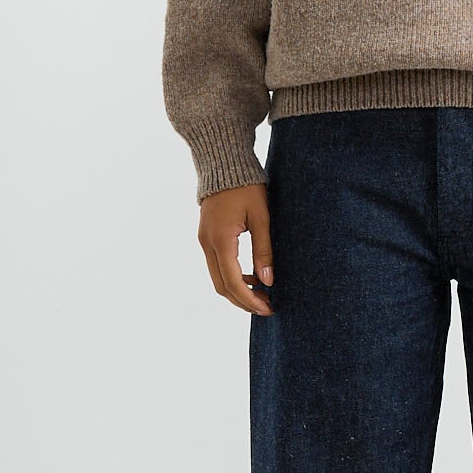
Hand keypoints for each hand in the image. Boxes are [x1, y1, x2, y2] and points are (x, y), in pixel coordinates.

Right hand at [197, 182, 274, 314]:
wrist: (223, 163)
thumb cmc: (246, 187)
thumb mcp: (261, 217)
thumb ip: (264, 250)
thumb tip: (268, 281)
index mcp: (221, 240)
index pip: (233, 282)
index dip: (250, 300)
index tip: (267, 308)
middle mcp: (207, 244)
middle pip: (221, 286)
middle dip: (243, 301)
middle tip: (267, 306)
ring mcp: (204, 241)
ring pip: (218, 278)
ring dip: (238, 290)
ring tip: (262, 293)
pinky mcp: (206, 237)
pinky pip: (216, 266)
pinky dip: (232, 277)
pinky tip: (251, 277)